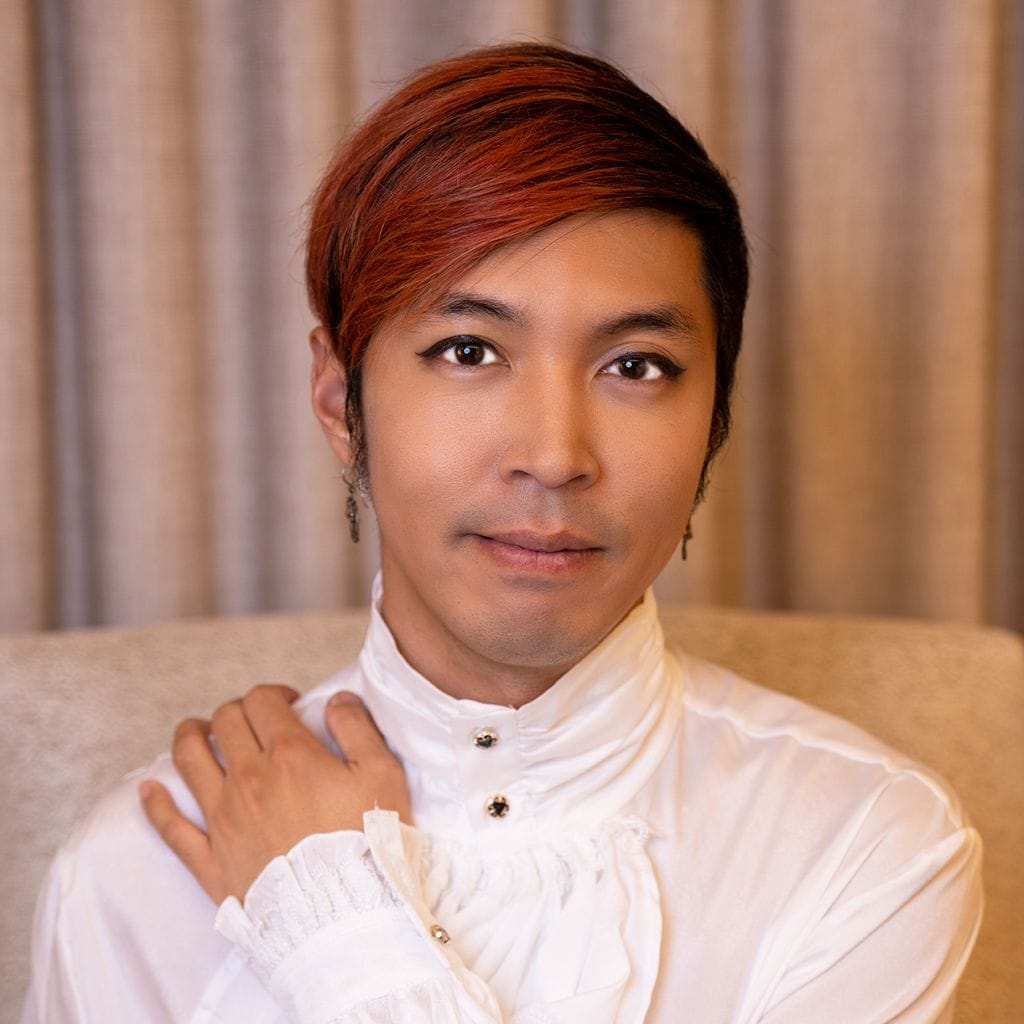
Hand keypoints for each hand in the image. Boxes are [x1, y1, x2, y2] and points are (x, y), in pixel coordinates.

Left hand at [140, 685, 409, 903]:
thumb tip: (336, 699)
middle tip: (254, 722)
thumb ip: (357, 727)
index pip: (263, 701)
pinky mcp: (211, 859)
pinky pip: (170, 828)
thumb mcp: (382, 775)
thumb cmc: (367, 845)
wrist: (342, 917)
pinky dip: (156, 804)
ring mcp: (224, 819)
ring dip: (190, 736)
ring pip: (189, 760)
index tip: (290, 705)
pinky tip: (149, 789)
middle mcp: (249, 779)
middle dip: (238, 710)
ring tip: (197, 731)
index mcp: (290, 755)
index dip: (275, 694)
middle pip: (225, 721)